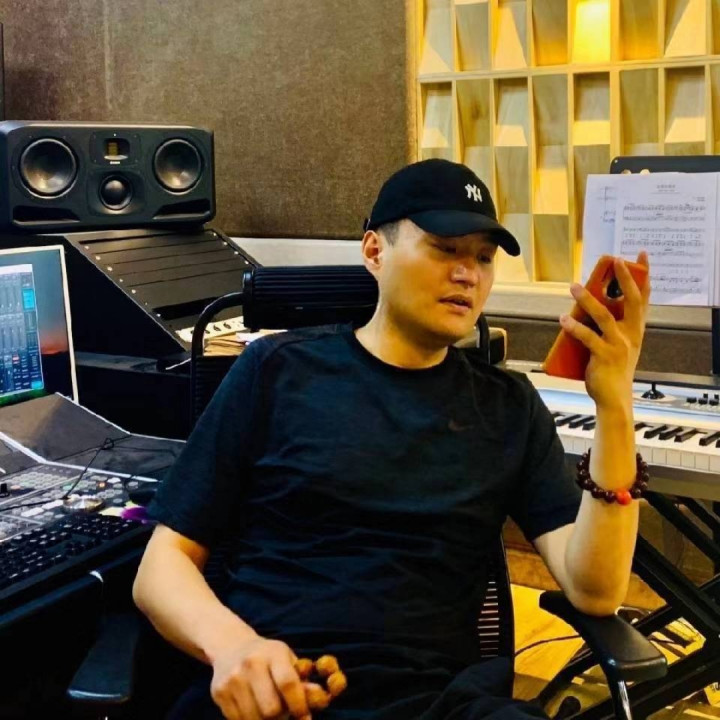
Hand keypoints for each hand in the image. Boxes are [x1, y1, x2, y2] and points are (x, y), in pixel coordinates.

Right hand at [210, 634, 310, 719]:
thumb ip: (302, 680)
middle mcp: (250, 664)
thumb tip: (320, 697)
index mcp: (273, 652)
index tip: (304, 717)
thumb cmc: (267, 657)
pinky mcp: (219, 692)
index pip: (288, 683)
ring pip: (254, 719)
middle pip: (271, 708)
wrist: (231, 647)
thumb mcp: (286, 659)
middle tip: (286, 716)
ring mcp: (232, 679)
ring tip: (270, 714)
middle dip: (282, 718)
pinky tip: (254, 711)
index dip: (299, 706)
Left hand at [559, 252, 650, 408]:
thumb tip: (586, 305)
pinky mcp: (604, 356)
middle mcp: (631, 334)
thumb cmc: (612, 369)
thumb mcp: (617, 343)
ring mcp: (618, 345)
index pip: (643, 298)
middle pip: (632, 301)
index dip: (643, 276)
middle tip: (615, 261)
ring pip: (604, 316)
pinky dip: (574, 327)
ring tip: (573, 286)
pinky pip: (587, 337)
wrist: (614, 398)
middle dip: (625, 279)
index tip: (640, 256)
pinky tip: (563, 319)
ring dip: (587, 299)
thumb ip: (608, 325)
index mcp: (635, 329)